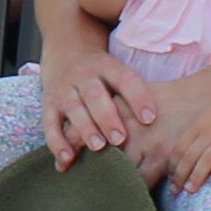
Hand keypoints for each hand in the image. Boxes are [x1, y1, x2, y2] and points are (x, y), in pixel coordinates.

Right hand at [39, 41, 158, 165]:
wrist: (65, 52)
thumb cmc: (102, 74)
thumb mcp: (118, 72)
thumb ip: (134, 94)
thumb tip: (163, 125)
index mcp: (107, 66)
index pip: (124, 78)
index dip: (137, 97)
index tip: (150, 119)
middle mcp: (84, 75)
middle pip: (95, 94)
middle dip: (107, 117)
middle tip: (120, 138)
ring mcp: (64, 88)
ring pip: (73, 108)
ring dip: (85, 128)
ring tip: (98, 147)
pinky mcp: (48, 103)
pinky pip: (50, 123)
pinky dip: (57, 141)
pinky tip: (67, 158)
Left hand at [138, 68, 210, 190]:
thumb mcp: (210, 116)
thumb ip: (198, 132)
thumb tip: (185, 153)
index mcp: (200, 125)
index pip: (179, 148)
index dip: (173, 166)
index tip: (171, 180)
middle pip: (190, 156)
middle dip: (180, 175)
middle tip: (176, 191)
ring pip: (207, 159)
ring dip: (196, 176)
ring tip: (190, 190)